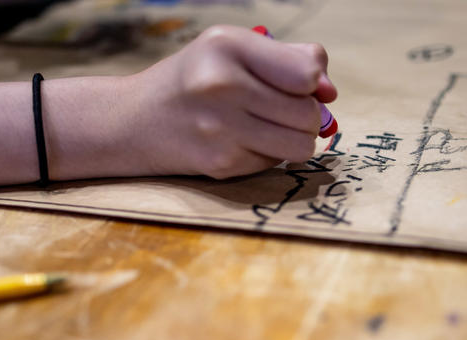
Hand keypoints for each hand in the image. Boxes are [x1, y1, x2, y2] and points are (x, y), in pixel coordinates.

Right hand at [114, 25, 337, 178]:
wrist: (136, 121)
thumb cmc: (195, 78)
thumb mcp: (232, 48)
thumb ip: (289, 60)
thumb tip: (331, 94)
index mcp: (227, 48)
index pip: (306, 74)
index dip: (312, 83)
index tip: (298, 85)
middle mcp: (222, 88)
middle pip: (308, 114)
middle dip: (304, 115)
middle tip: (279, 108)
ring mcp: (221, 131)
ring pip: (300, 145)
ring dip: (293, 138)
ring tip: (267, 126)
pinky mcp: (221, 165)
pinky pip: (274, 164)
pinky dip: (267, 154)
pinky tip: (240, 141)